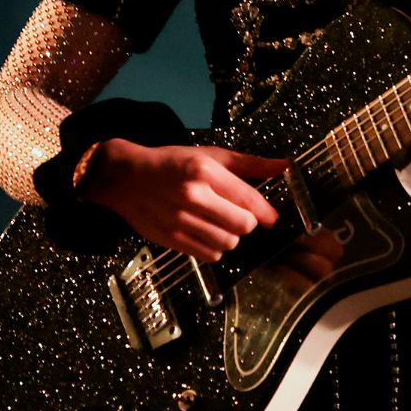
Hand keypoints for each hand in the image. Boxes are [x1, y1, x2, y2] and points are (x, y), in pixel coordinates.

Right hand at [79, 140, 287, 260]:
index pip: (248, 199)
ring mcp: (180, 220)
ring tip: (221, 223)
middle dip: (247, 222)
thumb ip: (249, 164)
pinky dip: (215, 248)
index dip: (266, 212)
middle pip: (242, 225)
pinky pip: (209, 255)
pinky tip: (207, 233)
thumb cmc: (171, 163)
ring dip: (231, 236)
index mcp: (204, 171)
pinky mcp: (171, 239)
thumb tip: (283, 166)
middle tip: (239, 215)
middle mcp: (192, 196)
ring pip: (228, 243)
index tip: (272, 218)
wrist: (126, 178)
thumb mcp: (209, 156)